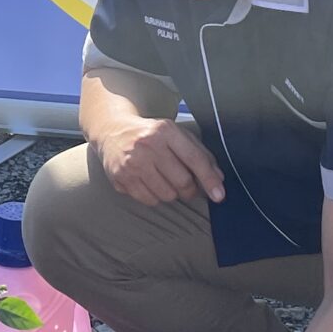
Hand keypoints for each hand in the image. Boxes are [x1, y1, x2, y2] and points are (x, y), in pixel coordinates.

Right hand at [91, 114, 224, 206]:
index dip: (209, 179)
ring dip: (172, 193)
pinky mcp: (120, 178)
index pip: (194, 159)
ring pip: (167, 195)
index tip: (219, 195)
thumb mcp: (177, 135)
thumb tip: (218, 179)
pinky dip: (155, 197)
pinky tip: (151, 183)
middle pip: (182, 181)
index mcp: (165, 130)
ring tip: (166, 181)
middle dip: (191, 191)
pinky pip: (149, 200)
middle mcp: (147, 145)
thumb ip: (200, 154)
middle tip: (190, 189)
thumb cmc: (152, 134)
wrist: (113, 130)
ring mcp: (132, 163)